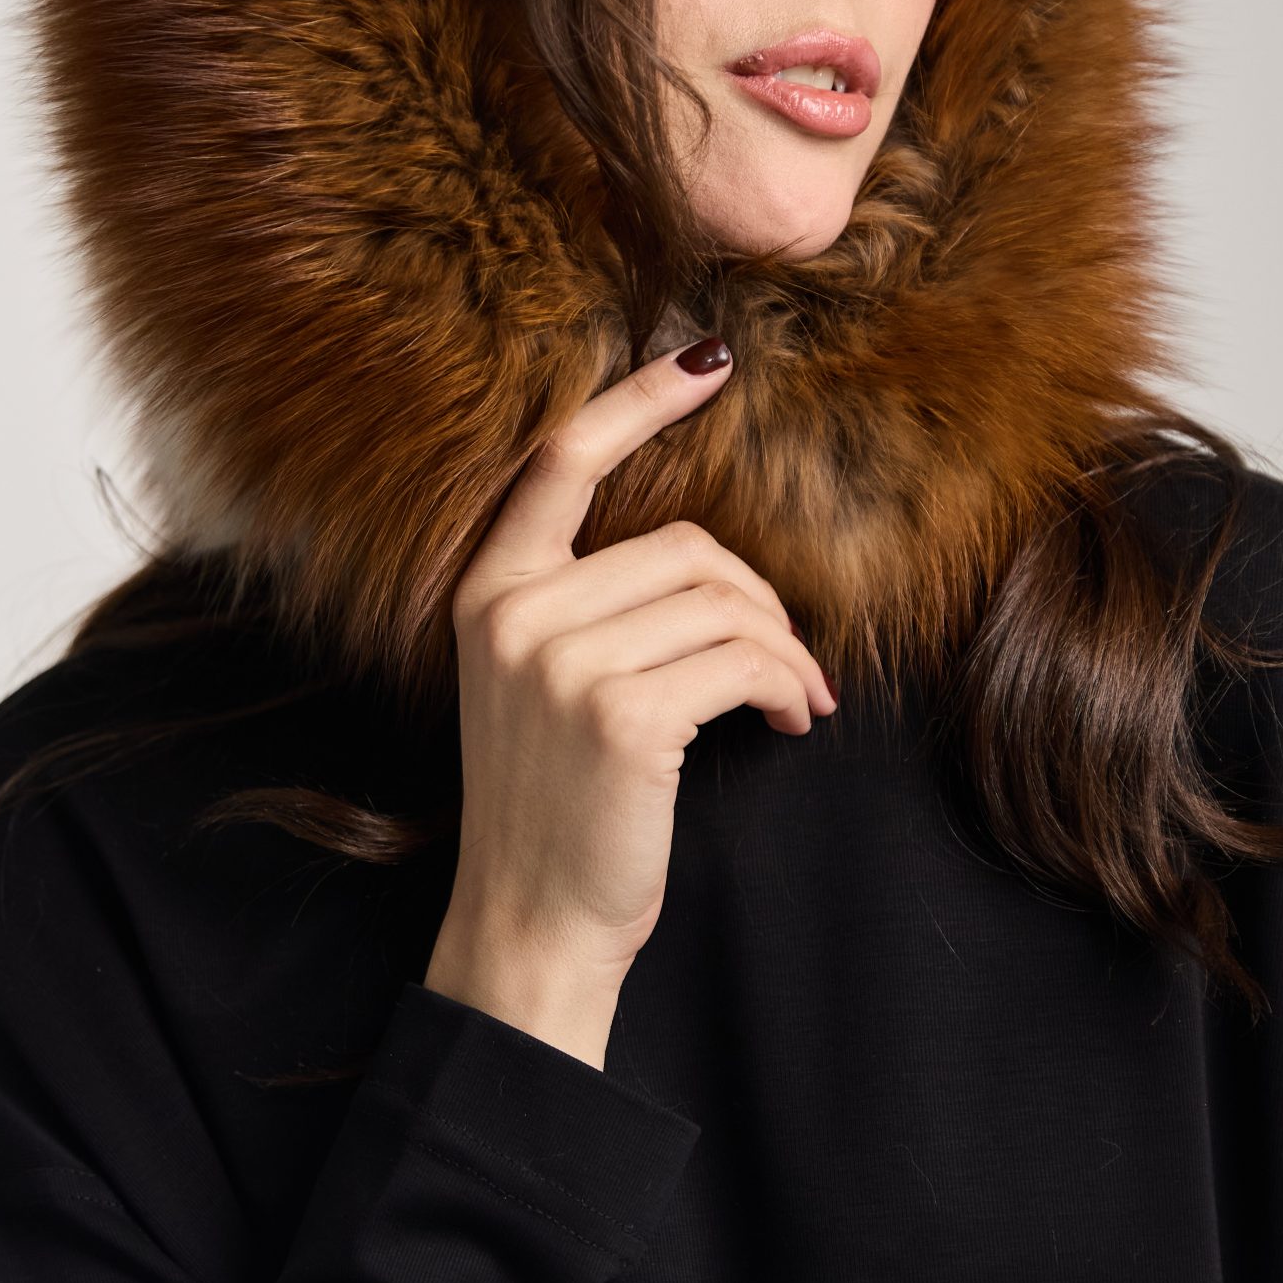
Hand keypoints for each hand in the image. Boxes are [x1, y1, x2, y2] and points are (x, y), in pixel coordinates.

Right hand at [423, 337, 835, 1063]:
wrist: (532, 925)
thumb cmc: (557, 808)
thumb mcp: (544, 686)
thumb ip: (591, 606)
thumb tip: (712, 559)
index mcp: (487, 592)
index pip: (563, 461)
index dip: (640, 401)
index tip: (708, 357)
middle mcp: (513, 614)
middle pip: (682, 546)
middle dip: (758, 602)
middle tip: (789, 666)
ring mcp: (561, 663)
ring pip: (724, 605)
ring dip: (784, 655)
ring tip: (795, 702)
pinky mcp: (620, 715)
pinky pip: (744, 662)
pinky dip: (787, 689)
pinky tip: (788, 725)